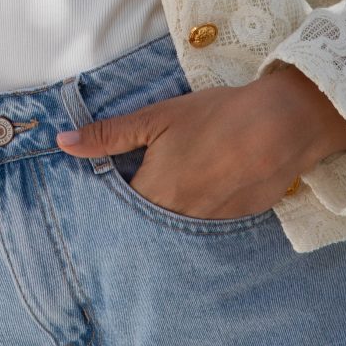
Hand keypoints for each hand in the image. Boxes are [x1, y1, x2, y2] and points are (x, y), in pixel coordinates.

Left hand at [54, 67, 345, 220]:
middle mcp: (178, 220)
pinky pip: (206, 228)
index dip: (113, 197)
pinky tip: (210, 188)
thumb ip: (108, 135)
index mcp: (153, 194)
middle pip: (146, 225)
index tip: (115, 183)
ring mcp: (209, 228)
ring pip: (176, 228)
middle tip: (152, 181)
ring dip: (171, 214)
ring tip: (182, 183)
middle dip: (141, 211)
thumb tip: (62, 143)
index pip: (118, 210)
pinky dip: (201, 213)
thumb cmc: (216, 117)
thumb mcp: (156, 119)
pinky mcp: (236, 225)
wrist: (282, 126)